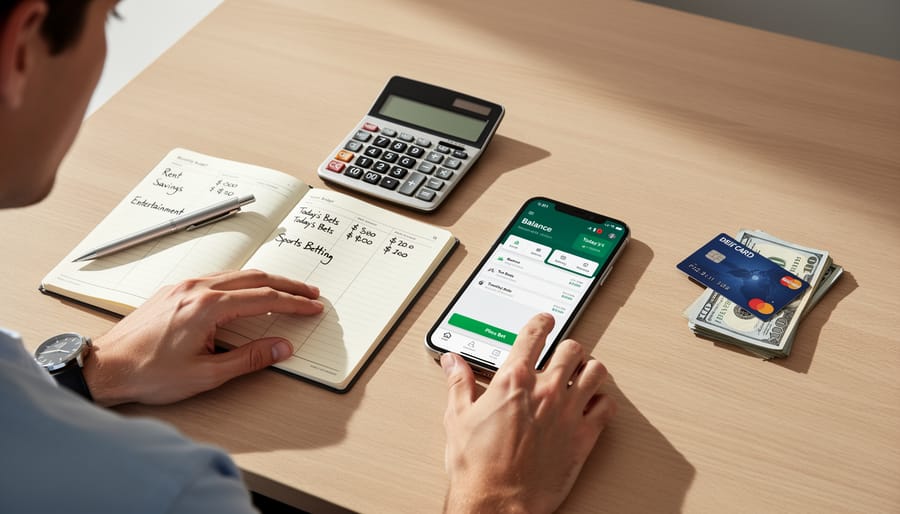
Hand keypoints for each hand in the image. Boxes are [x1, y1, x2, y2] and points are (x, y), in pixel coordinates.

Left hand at [83, 269, 323, 405]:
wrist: (107, 366)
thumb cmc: (148, 372)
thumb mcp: (206, 374)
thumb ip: (249, 359)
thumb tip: (281, 347)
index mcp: (208, 307)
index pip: (264, 299)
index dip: (294, 303)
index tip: (312, 307)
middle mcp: (197, 289)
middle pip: (255, 278)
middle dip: (287, 285)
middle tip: (310, 293)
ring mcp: (184, 286)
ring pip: (236, 274)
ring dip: (266, 281)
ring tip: (286, 291)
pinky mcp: (175, 290)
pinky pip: (218, 277)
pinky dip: (242, 282)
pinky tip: (248, 291)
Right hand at [441, 313, 615, 513]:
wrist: (498, 503)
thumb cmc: (477, 467)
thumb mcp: (458, 417)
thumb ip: (459, 383)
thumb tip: (453, 363)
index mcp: (514, 380)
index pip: (534, 335)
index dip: (542, 322)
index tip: (545, 320)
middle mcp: (545, 390)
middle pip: (571, 349)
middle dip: (567, 348)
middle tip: (563, 354)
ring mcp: (569, 412)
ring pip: (596, 372)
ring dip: (590, 370)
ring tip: (583, 374)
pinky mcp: (584, 437)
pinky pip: (607, 407)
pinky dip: (602, 402)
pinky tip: (593, 405)